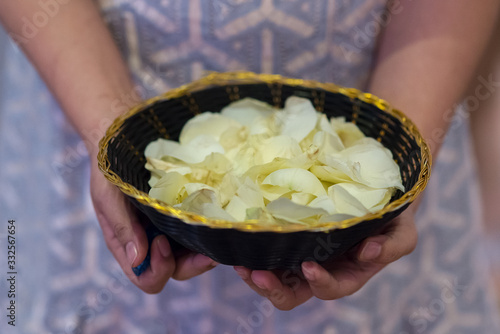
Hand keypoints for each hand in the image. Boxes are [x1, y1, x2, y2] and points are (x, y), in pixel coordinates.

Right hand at [89, 157, 217, 292]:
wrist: (123, 143)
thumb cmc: (109, 172)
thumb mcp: (109, 199)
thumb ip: (122, 229)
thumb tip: (138, 260)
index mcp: (128, 247)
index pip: (146, 277)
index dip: (158, 268)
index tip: (161, 241)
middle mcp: (151, 245)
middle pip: (176, 271)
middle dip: (191, 264)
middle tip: (204, 248)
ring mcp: (170, 231)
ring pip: (192, 255)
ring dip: (204, 250)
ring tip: (214, 233)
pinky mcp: (183, 215)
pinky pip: (198, 231)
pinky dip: (207, 231)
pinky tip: (215, 219)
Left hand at [234, 209, 416, 309]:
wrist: (374, 196)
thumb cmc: (391, 218)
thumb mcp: (402, 232)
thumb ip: (392, 246)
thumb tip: (368, 253)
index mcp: (347, 275)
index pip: (330, 289)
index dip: (319, 282)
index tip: (309, 264)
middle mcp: (320, 271)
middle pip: (293, 294)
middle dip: (274, 290)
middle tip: (257, 273)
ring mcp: (301, 256)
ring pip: (274, 278)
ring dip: (255, 276)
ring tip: (241, 262)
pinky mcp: (288, 239)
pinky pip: (268, 252)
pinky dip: (253, 252)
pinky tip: (242, 242)